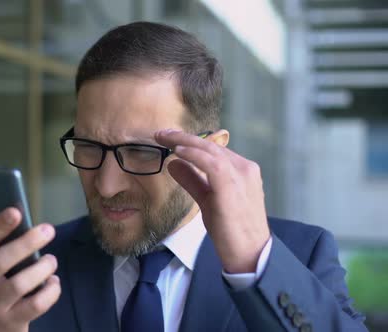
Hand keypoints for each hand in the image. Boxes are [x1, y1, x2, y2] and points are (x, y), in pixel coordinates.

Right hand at [0, 207, 60, 331]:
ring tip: (51, 260)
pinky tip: (53, 282)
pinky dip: (50, 291)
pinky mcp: (10, 321)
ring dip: (42, 268)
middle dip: (27, 242)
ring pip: (20, 284)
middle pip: (2, 260)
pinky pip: (36, 305)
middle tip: (48, 230)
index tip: (16, 211)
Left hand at [156, 129, 269, 272]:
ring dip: (184, 141)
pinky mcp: (232, 187)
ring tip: (164, 138)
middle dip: (184, 137)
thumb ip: (192, 181)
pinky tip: (177, 152)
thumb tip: (174, 164)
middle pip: (211, 145)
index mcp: (242, 170)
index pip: (213, 149)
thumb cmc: (231, 230)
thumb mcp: (207, 200)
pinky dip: (193, 155)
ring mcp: (241, 176)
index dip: (190, 142)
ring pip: (210, 150)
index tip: (169, 138)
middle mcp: (244, 168)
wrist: (250, 254)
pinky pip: (211, 164)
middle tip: (161, 133)